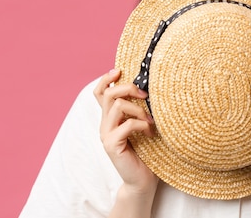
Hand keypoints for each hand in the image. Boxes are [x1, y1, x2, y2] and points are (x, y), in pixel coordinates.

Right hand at [93, 69, 158, 193]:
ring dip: (138, 109)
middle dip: (128, 88)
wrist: (142, 180)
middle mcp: (104, 124)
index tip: (119, 70)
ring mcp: (106, 135)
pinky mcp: (112, 145)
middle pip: (109, 94)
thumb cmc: (147, 152)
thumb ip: (138, 109)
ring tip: (151, 120)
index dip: (106, 79)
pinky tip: (151, 132)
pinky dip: (142, 125)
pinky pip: (127, 125)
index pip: (100, 92)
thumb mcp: (142, 125)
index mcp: (110, 118)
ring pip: (118, 106)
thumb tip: (149, 88)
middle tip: (145, 94)